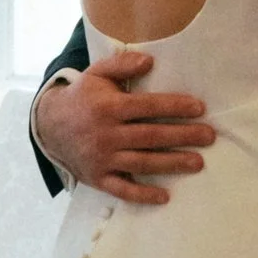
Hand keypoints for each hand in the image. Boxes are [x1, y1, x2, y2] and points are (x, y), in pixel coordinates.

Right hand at [33, 51, 214, 206]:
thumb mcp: (96, 73)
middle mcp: (106, 134)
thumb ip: (122, 64)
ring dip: (171, 163)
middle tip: (209, 136)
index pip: (147, 106)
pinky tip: (164, 196)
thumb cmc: (82, 97)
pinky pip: (122, 190)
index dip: (174, 107)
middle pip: (151, 136)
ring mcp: (102, 158)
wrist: (48, 126)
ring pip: (142, 163)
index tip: (199, 108)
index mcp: (108, 107)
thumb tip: (150, 61)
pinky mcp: (98, 178)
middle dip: (182, 136)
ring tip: (197, 162)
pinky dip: (143, 195)